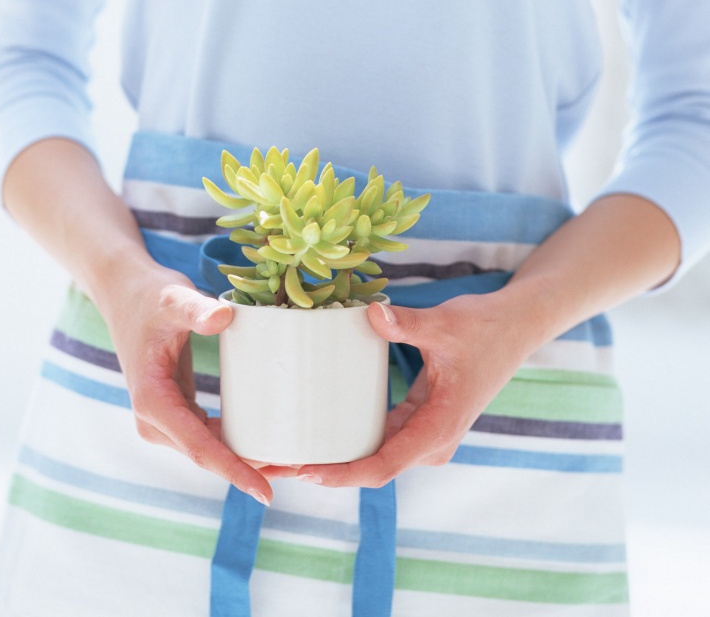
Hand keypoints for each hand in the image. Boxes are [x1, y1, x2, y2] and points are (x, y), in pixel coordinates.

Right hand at [101, 263, 285, 503]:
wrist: (125, 294)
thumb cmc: (149, 295)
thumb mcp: (173, 299)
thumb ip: (196, 309)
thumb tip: (224, 316)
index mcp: (152, 401)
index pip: (199, 448)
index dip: (234, 471)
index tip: (267, 492)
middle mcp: (154, 421)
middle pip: (208, 457)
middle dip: (251, 469)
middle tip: (301, 469)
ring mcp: (163, 420)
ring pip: (210, 451)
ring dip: (247, 459)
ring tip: (294, 460)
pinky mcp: (175, 412)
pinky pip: (209, 436)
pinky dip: (235, 443)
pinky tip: (268, 441)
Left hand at [295, 293, 536, 488]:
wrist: (514, 327)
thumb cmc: (483, 327)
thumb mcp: (444, 324)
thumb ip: (409, 323)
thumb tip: (373, 312)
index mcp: (437, 429)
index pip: (382, 464)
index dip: (341, 473)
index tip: (304, 470)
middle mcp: (429, 441)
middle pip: (369, 465)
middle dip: (322, 469)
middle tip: (270, 464)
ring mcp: (424, 432)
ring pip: (372, 454)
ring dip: (331, 456)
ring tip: (280, 453)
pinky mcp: (419, 419)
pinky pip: (378, 436)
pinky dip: (347, 437)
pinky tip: (314, 430)